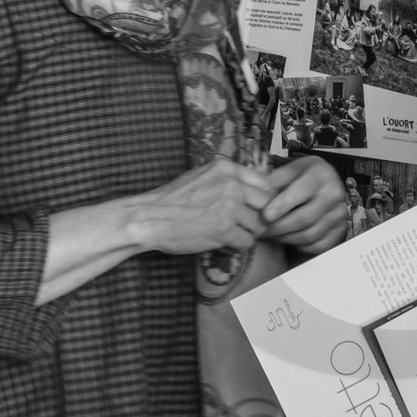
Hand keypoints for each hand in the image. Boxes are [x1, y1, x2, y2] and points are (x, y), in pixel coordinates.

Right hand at [127, 155, 273, 257]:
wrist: (150, 218)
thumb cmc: (173, 199)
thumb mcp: (202, 175)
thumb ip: (228, 178)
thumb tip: (254, 187)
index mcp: (226, 169)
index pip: (265, 183)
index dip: (261, 199)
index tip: (252, 208)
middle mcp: (231, 185)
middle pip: (266, 204)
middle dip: (258, 217)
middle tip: (244, 225)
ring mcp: (229, 208)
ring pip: (259, 226)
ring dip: (247, 234)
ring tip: (230, 235)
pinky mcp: (224, 230)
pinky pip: (247, 243)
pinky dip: (237, 247)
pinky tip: (223, 244)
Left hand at [260, 154, 348, 252]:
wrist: (324, 184)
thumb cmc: (301, 177)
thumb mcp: (288, 171)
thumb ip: (273, 181)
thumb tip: (258, 195)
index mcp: (321, 174)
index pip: (302, 191)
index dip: (282, 205)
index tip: (265, 216)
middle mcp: (335, 194)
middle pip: (304, 218)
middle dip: (279, 227)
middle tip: (261, 231)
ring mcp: (339, 214)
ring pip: (309, 235)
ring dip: (285, 238)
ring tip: (270, 235)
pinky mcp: (340, 230)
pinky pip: (317, 246)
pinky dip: (299, 246)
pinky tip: (286, 238)